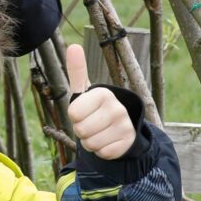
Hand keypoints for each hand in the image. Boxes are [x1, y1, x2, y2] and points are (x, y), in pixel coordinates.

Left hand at [66, 44, 136, 159]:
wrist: (122, 127)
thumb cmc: (96, 108)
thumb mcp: (85, 91)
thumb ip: (77, 70)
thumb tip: (73, 46)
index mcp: (103, 93)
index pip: (72, 113)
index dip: (75, 116)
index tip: (85, 111)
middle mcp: (117, 108)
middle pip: (81, 130)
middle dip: (82, 130)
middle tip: (93, 123)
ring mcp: (125, 126)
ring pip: (91, 143)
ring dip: (91, 142)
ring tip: (100, 132)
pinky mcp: (128, 142)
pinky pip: (103, 153)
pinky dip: (102, 151)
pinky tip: (109, 141)